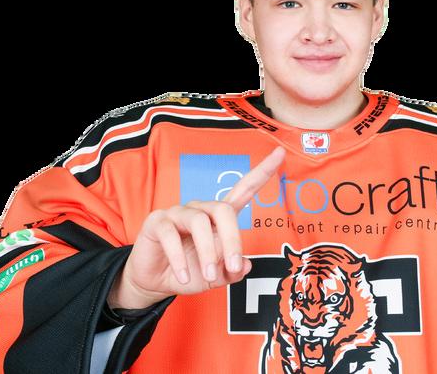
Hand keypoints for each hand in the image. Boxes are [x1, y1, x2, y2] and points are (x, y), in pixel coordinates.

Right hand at [108, 145, 285, 308]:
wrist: (156, 282)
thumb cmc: (192, 272)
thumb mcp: (217, 277)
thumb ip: (233, 272)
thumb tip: (246, 265)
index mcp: (220, 216)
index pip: (244, 188)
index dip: (263, 171)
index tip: (280, 153)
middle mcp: (201, 209)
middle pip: (224, 210)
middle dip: (233, 240)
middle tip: (233, 266)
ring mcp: (178, 213)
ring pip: (200, 222)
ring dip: (208, 253)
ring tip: (208, 276)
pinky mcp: (157, 221)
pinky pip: (172, 235)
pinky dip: (180, 260)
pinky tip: (183, 276)